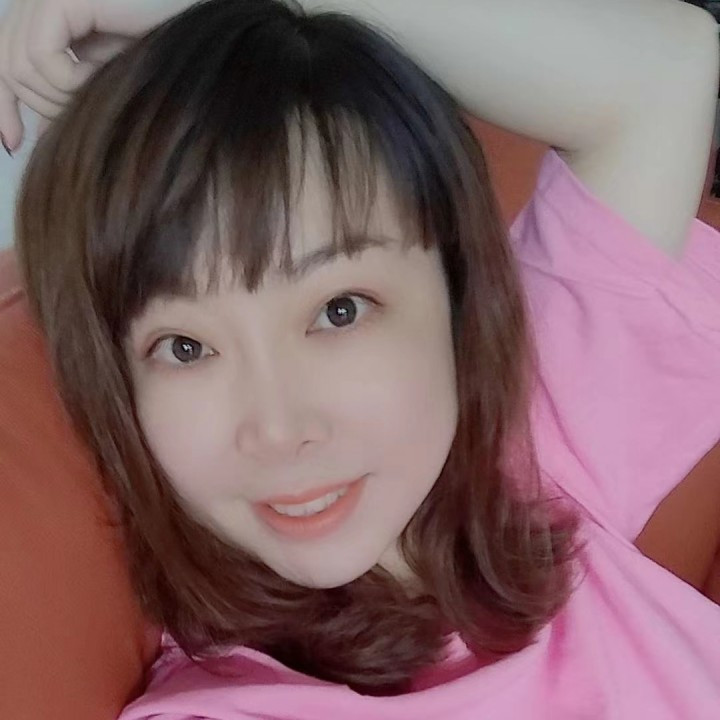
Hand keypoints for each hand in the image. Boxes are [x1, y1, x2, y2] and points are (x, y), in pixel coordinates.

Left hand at [0, 0, 193, 152]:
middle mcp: (40, 1)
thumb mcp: (103, 85)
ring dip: (61, 97)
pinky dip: (70, 82)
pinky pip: (40, 57)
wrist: (203, 39)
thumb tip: (20, 135)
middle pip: (6, 65)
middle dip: (43, 105)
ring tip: (99, 92)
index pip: (3, 60)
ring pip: (18, 65)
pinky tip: (100, 77)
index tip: (14, 143)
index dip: (2, 103)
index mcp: (47, 17)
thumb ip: (65, 98)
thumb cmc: (165, 62)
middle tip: (84, 114)